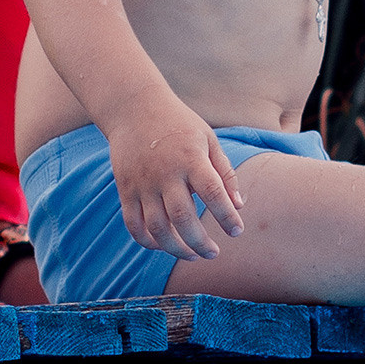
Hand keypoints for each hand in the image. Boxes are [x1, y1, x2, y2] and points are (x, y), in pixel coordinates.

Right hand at [109, 103, 246, 259]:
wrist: (134, 108)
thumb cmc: (179, 125)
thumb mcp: (208, 140)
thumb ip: (225, 172)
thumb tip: (239, 206)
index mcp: (191, 159)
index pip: (213, 193)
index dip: (226, 217)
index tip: (237, 232)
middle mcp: (165, 173)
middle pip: (182, 217)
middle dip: (200, 242)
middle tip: (214, 252)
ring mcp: (142, 183)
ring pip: (157, 227)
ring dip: (176, 249)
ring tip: (193, 255)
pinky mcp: (125, 189)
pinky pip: (133, 224)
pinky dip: (148, 241)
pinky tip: (164, 246)